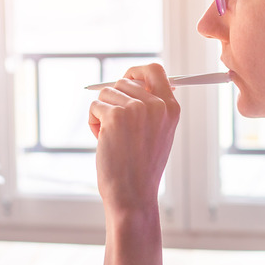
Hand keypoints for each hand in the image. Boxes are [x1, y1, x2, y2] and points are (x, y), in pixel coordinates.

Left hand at [89, 63, 180, 213]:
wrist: (133, 194)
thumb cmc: (142, 167)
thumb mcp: (159, 133)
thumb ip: (152, 106)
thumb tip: (134, 80)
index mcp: (171, 108)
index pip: (155, 70)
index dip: (136, 72)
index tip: (126, 79)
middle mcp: (156, 105)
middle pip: (124, 81)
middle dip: (114, 100)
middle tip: (116, 126)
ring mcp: (136, 109)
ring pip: (106, 93)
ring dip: (102, 113)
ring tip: (112, 137)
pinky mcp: (115, 116)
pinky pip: (95, 106)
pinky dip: (93, 123)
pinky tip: (103, 141)